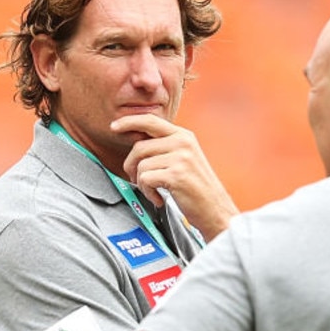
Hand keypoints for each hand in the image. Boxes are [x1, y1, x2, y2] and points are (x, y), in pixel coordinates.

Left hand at [113, 114, 237, 241]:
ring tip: (155, 192)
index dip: (129, 121)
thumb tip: (135, 142)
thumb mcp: (184, 159)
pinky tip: (159, 199)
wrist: (215, 210)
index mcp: (183, 135)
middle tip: (137, 180)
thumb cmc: (196, 188)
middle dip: (131, 166)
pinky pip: (145, 180)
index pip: (150, 121)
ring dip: (142, 184)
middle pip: (139, 147)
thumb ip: (164, 147)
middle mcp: (182, 142)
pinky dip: (148, 193)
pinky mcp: (176, 175)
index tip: (114, 126)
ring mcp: (180, 158)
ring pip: (141, 166)